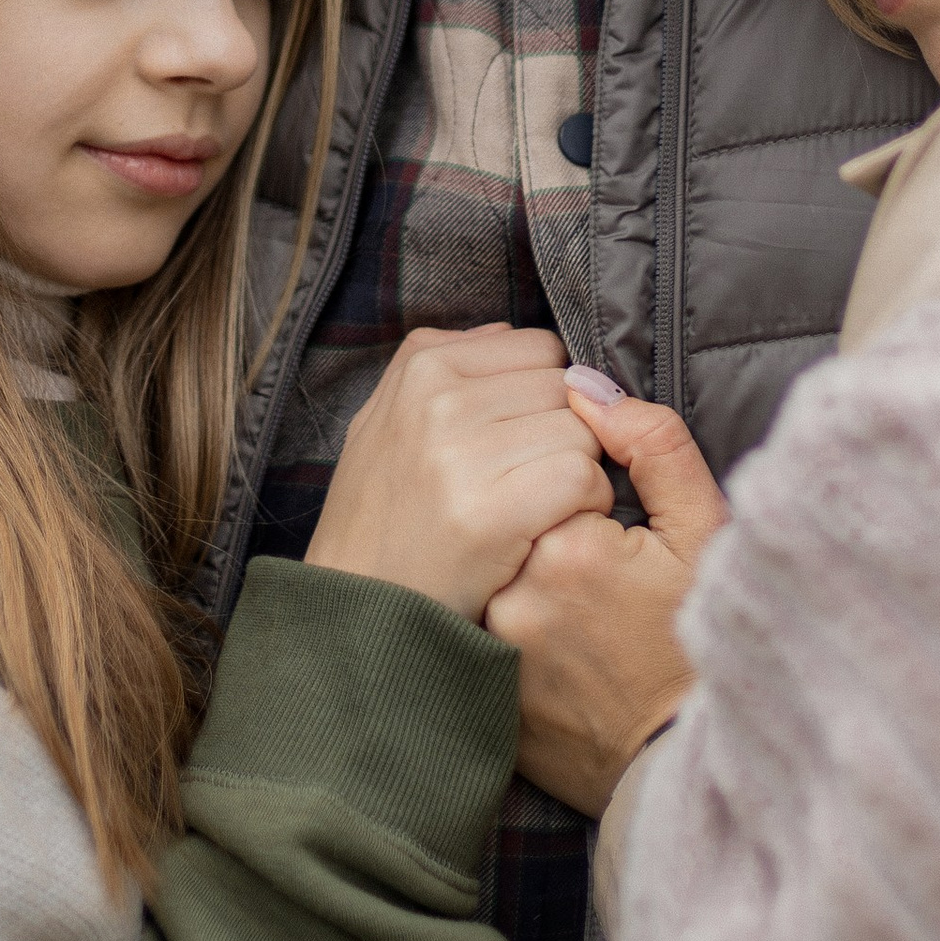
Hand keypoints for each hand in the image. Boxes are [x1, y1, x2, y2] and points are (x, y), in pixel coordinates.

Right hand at [306, 325, 612, 619]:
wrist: (355, 608)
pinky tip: (547, 529)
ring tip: (534, 509)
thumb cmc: (381, 517)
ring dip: (577, 473)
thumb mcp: (386, 421)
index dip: (543, 398)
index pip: (539, 348)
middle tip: (527, 481)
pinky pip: (584, 479)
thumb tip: (510, 332)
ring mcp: (464, 452)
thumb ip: (444, 366)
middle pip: (565, 389)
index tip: (520, 441)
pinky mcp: (493, 510)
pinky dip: (583, 508)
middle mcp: (441, 398)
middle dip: (562, 432)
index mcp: (422, 365)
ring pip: (582, 432)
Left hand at [483, 385, 729, 815]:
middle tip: (602, 573)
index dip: (582, 484)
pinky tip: (554, 630)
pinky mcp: (479, 677)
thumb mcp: (704, 533)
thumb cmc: (699, 642)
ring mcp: (490, 642)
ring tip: (580, 604)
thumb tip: (589, 388)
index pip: (545, 461)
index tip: (614, 525)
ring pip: (491, 553)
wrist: (679, 759)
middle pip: (511, 503)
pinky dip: (507, 603)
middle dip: (544, 510)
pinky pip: (479, 607)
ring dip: (523, 555)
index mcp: (568, 548)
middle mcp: (513, 594)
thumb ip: (655, 446)